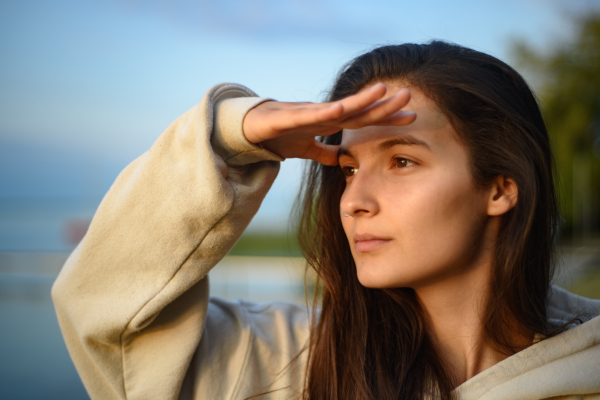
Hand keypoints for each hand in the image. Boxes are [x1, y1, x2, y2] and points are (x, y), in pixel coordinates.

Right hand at [242, 83, 416, 165]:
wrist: (248, 129)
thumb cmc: (279, 135)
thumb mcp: (306, 148)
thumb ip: (324, 152)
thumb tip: (341, 159)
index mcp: (330, 123)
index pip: (364, 120)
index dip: (386, 118)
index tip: (411, 117)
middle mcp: (323, 115)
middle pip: (358, 111)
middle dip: (383, 105)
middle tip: (409, 97)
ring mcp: (307, 114)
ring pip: (338, 107)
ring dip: (360, 100)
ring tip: (381, 91)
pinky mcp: (287, 117)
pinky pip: (309, 116)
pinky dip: (324, 112)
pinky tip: (341, 108)